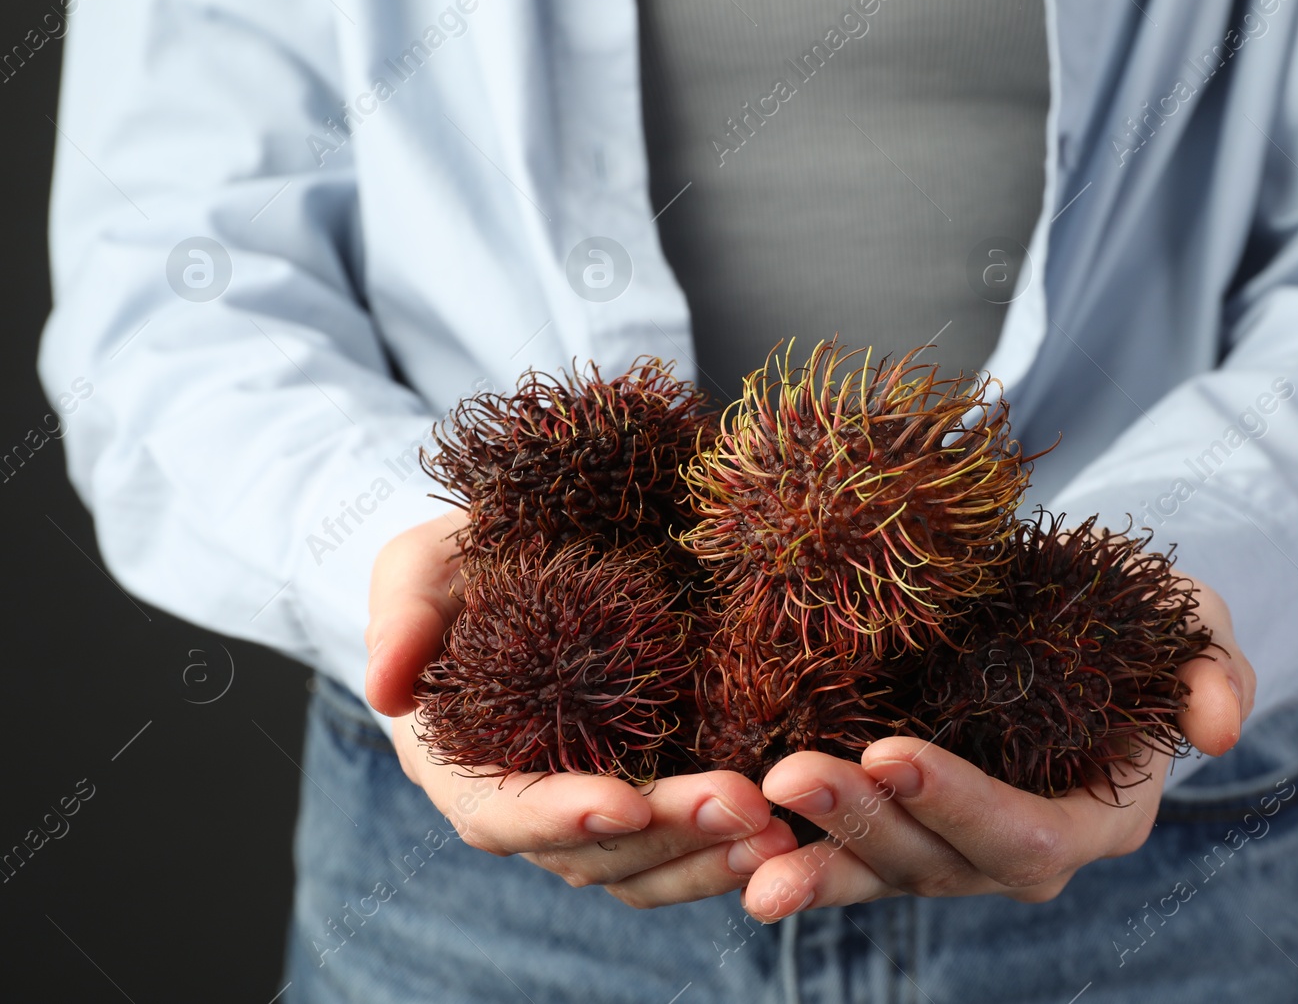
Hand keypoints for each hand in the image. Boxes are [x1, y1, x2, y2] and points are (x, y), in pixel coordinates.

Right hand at [364, 512, 797, 907]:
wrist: (523, 561)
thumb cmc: (463, 562)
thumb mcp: (421, 565)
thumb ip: (402, 614)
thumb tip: (383, 688)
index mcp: (460, 763)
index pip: (500, 812)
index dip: (558, 815)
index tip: (622, 801)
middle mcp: (524, 802)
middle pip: (590, 849)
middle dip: (666, 833)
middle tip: (743, 803)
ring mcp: (589, 804)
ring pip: (644, 864)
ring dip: (709, 857)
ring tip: (778, 834)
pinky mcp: (645, 789)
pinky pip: (682, 844)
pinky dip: (728, 847)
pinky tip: (786, 832)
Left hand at [740, 573, 1254, 920]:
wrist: (1077, 632)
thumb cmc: (1140, 627)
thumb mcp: (1194, 626)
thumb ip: (1216, 670)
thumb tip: (1219, 728)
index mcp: (1094, 818)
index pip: (1027, 834)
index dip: (961, 804)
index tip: (892, 750)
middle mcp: (1018, 851)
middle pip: (938, 862)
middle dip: (863, 823)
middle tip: (793, 771)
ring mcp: (953, 848)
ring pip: (879, 869)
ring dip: (812, 851)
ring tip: (743, 821)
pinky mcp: (901, 829)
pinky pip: (845, 856)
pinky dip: (793, 852)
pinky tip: (730, 842)